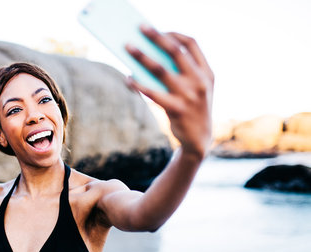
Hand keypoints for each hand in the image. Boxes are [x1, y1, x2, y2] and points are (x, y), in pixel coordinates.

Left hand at [125, 25, 213, 158]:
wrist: (199, 140)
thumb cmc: (192, 109)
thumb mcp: (195, 89)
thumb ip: (181, 72)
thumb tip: (150, 55)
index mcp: (207, 72)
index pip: (191, 44)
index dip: (174, 34)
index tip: (158, 29)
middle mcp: (200, 81)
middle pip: (175, 51)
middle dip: (156, 37)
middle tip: (140, 28)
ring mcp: (189, 95)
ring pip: (160, 69)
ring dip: (141, 56)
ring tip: (127, 47)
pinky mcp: (176, 109)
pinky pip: (152, 93)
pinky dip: (137, 84)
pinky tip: (128, 79)